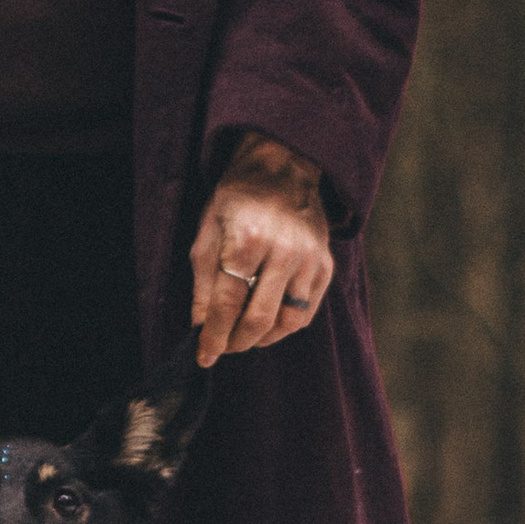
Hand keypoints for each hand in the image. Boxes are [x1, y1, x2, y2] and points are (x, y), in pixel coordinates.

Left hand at [191, 132, 332, 365]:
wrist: (282, 168)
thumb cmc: (238, 197)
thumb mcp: (208, 229)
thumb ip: (203, 280)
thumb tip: (200, 324)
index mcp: (247, 240)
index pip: (227, 303)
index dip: (213, 335)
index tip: (204, 356)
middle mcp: (283, 251)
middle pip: (258, 318)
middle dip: (236, 342)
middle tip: (223, 348)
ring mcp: (308, 260)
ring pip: (286, 322)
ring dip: (261, 339)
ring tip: (244, 338)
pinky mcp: (324, 265)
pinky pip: (307, 312)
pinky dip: (286, 327)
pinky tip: (269, 325)